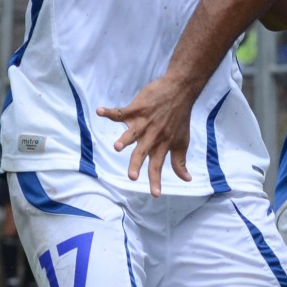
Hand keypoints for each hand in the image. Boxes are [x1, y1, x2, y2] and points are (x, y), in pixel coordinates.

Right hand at [97, 76, 194, 196]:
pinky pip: (121, 111)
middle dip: (136, 165)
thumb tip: (186, 179)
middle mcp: (152, 136)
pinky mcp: (137, 109)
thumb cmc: (179, 119)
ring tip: (117, 147)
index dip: (156, 180)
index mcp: (161, 145)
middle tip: (132, 176)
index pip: (157, 166)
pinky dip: (109, 112)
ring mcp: (144, 122)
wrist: (179, 92)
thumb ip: (180, 162)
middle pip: (142, 153)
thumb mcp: (182, 141)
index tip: (155, 194)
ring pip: (132, 133)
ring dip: (124, 140)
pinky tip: (100, 111)